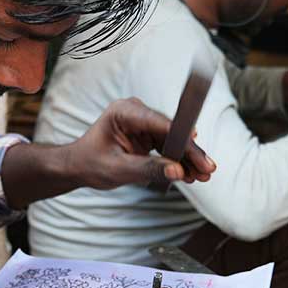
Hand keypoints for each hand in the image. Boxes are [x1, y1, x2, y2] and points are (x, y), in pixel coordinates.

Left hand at [67, 98, 215, 189]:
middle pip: (171, 130)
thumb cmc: (91, 163)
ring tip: (204, 175)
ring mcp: (143, 122)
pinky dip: (178, 160)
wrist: (79, 166)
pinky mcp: (147, 133)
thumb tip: (178, 171)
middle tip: (208, 169)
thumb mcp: (118, 170)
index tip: (199, 155)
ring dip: (187, 157)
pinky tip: (191, 173)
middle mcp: (136, 112)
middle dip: (189, 151)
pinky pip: (168, 145)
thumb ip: (148, 169)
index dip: (183, 140)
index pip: (161, 123)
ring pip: (173, 139)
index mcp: (124, 111)